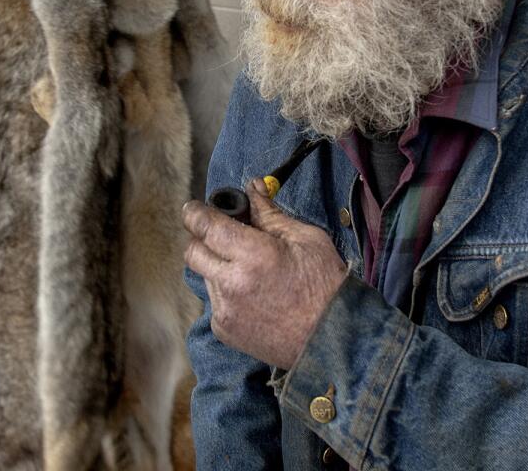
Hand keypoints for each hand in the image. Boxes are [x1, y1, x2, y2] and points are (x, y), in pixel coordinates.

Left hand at [183, 179, 348, 368]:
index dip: (195, 213)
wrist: (333, 339)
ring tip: (251, 271)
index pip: (205, 226)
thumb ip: (270, 214)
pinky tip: (253, 295)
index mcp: (253, 255)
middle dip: (202, 239)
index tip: (194, 209)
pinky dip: (226, 293)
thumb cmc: (326, 286)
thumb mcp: (306, 239)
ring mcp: (226, 311)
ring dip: (218, 267)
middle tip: (224, 236)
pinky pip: (214, 301)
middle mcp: (232, 284)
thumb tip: (253, 188)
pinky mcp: (225, 331)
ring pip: (204, 276)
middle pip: (193, 252)